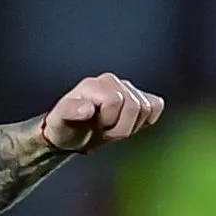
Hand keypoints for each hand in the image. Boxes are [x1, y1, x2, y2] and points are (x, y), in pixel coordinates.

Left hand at [39, 73, 164, 153]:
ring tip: (112, 128)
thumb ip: (70, 112)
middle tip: (103, 131)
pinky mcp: (139, 97)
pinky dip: (146, 119)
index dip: (108, 121)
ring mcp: (126, 88)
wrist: (71, 133)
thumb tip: (87, 108)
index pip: (115, 101)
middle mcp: (111, 81)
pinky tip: (129, 123)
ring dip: (131, 126)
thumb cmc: (65, 127)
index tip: (94, 127)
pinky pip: (156, 105)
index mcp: (93, 84)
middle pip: (134, 106)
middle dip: (120, 128)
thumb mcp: (59, 122)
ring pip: (147, 108)